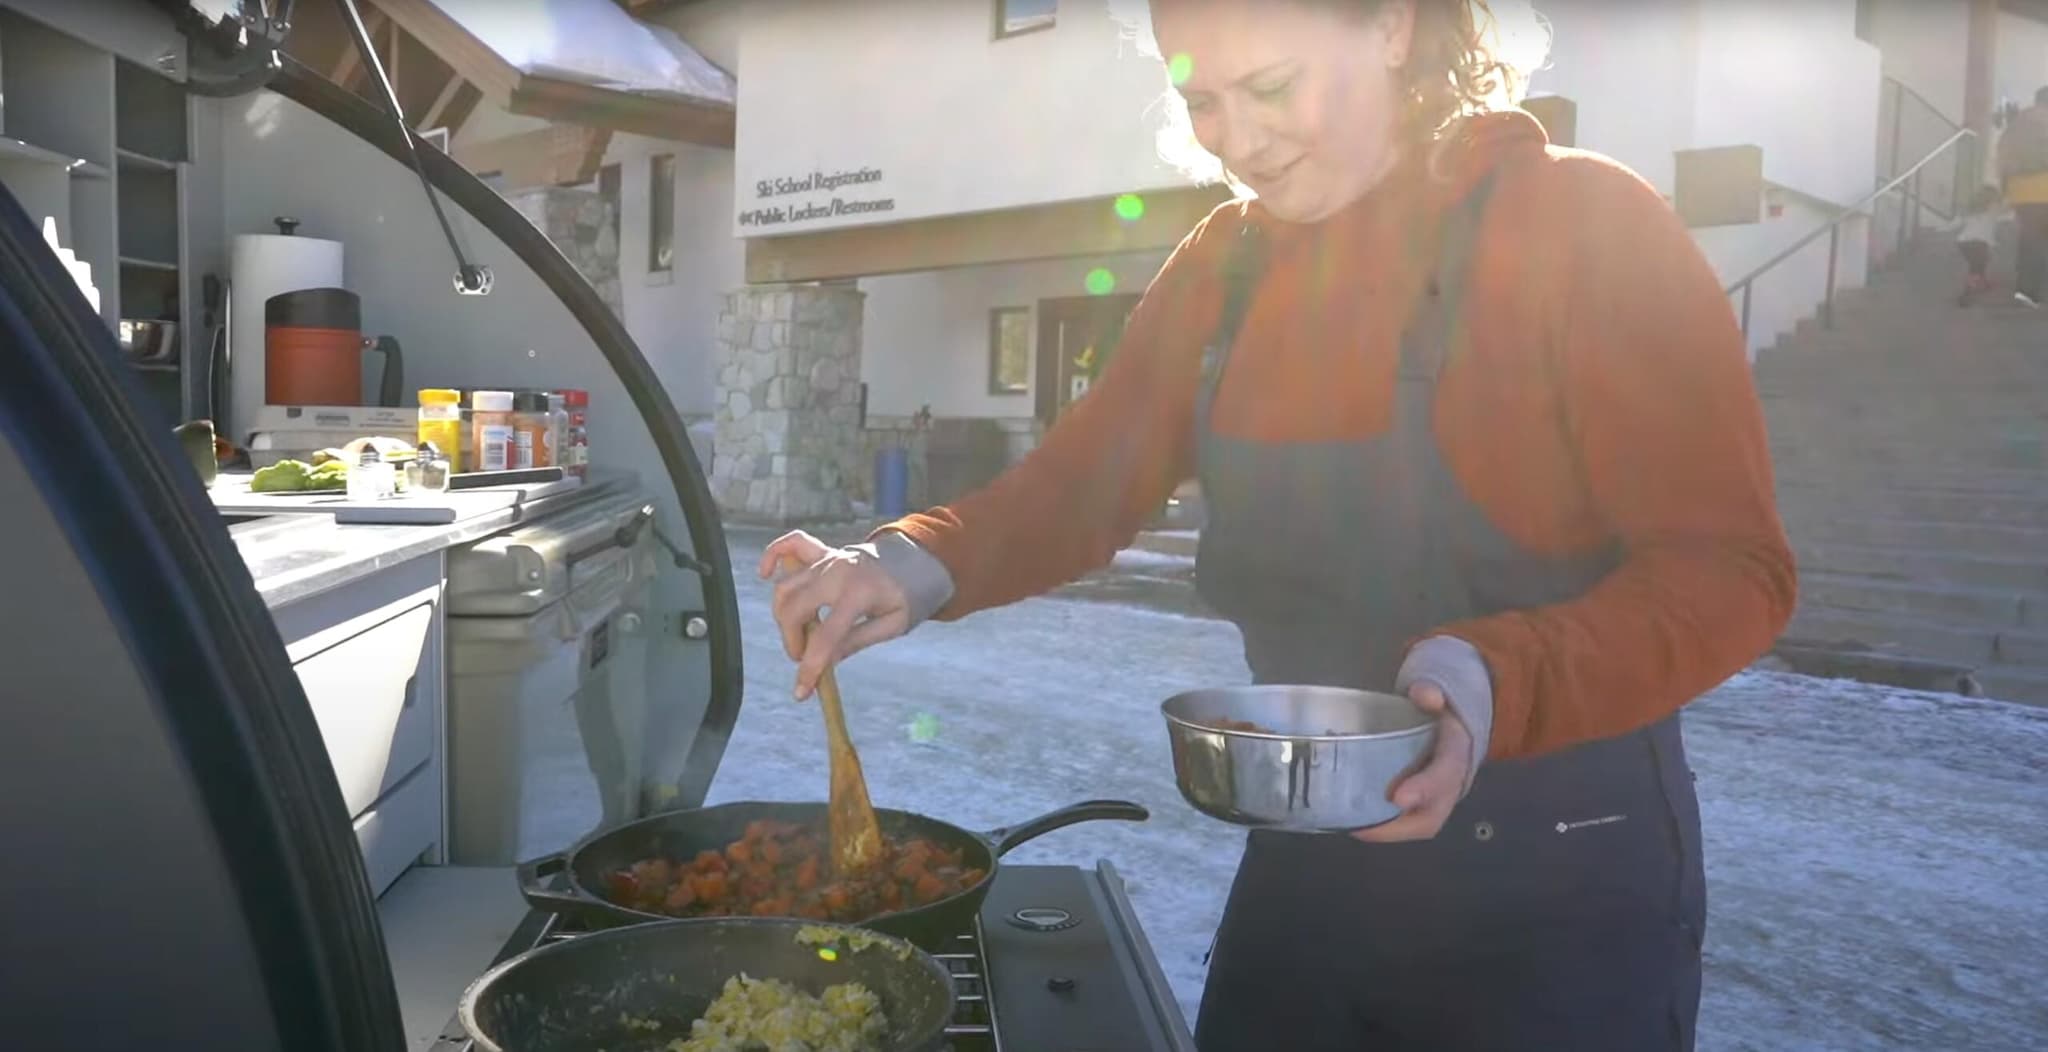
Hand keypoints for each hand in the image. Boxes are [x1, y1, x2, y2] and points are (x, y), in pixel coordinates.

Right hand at [758, 530, 911, 699]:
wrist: (918, 560)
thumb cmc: (909, 595)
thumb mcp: (893, 625)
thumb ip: (857, 641)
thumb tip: (825, 661)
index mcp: (859, 593)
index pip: (825, 637)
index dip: (810, 667)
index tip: (801, 692)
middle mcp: (837, 572)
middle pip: (794, 610)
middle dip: (792, 641)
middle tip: (805, 657)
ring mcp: (828, 558)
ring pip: (786, 587)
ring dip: (784, 617)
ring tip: (801, 633)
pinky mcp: (823, 550)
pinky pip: (791, 543)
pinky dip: (774, 555)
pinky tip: (765, 574)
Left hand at [1350, 682, 1473, 843]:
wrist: (1455, 725)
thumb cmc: (1439, 712)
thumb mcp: (1438, 694)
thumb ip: (1430, 691)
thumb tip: (1424, 694)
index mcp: (1457, 752)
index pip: (1446, 773)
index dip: (1424, 788)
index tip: (1397, 798)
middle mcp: (1451, 783)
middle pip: (1432, 816)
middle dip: (1400, 826)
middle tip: (1363, 827)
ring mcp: (1438, 799)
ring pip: (1420, 825)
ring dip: (1388, 831)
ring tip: (1354, 827)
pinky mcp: (1423, 805)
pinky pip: (1408, 823)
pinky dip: (1384, 827)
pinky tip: (1356, 822)